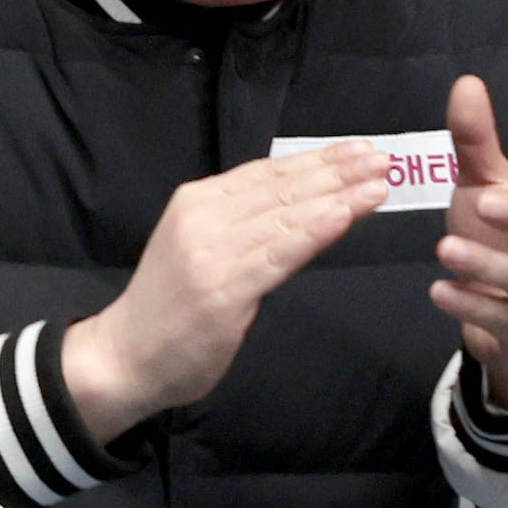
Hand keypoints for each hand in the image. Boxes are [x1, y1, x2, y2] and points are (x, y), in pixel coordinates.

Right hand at [62, 145, 388, 446]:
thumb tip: (300, 204)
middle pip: (281, 189)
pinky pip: (279, 255)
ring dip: (338, 197)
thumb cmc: (169, 306)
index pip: (266, 173)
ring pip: (286, 217)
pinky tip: (344, 216)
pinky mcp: (223, 290)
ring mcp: (211, 253)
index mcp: (195, 202)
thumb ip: (241, 225)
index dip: (317, 160)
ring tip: (378, 184)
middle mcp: (201, 219)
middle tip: (383, 159)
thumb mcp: (201, 248)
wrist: (125, 356)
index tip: (359, 151)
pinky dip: (314, 232)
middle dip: (336, 172)